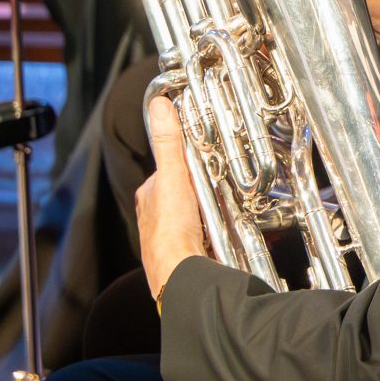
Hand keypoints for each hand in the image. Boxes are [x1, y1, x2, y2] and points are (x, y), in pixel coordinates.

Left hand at [137, 97, 208, 303]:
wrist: (181, 273)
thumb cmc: (171, 231)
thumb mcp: (173, 178)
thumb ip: (168, 144)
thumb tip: (159, 107)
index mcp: (149, 194)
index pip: (172, 165)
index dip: (192, 158)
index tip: (210, 153)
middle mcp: (156, 212)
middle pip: (186, 186)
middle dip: (205, 183)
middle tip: (225, 178)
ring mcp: (171, 230)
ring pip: (195, 206)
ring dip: (212, 204)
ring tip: (229, 200)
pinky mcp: (186, 244)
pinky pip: (203, 225)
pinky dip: (215, 222)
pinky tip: (224, 224)